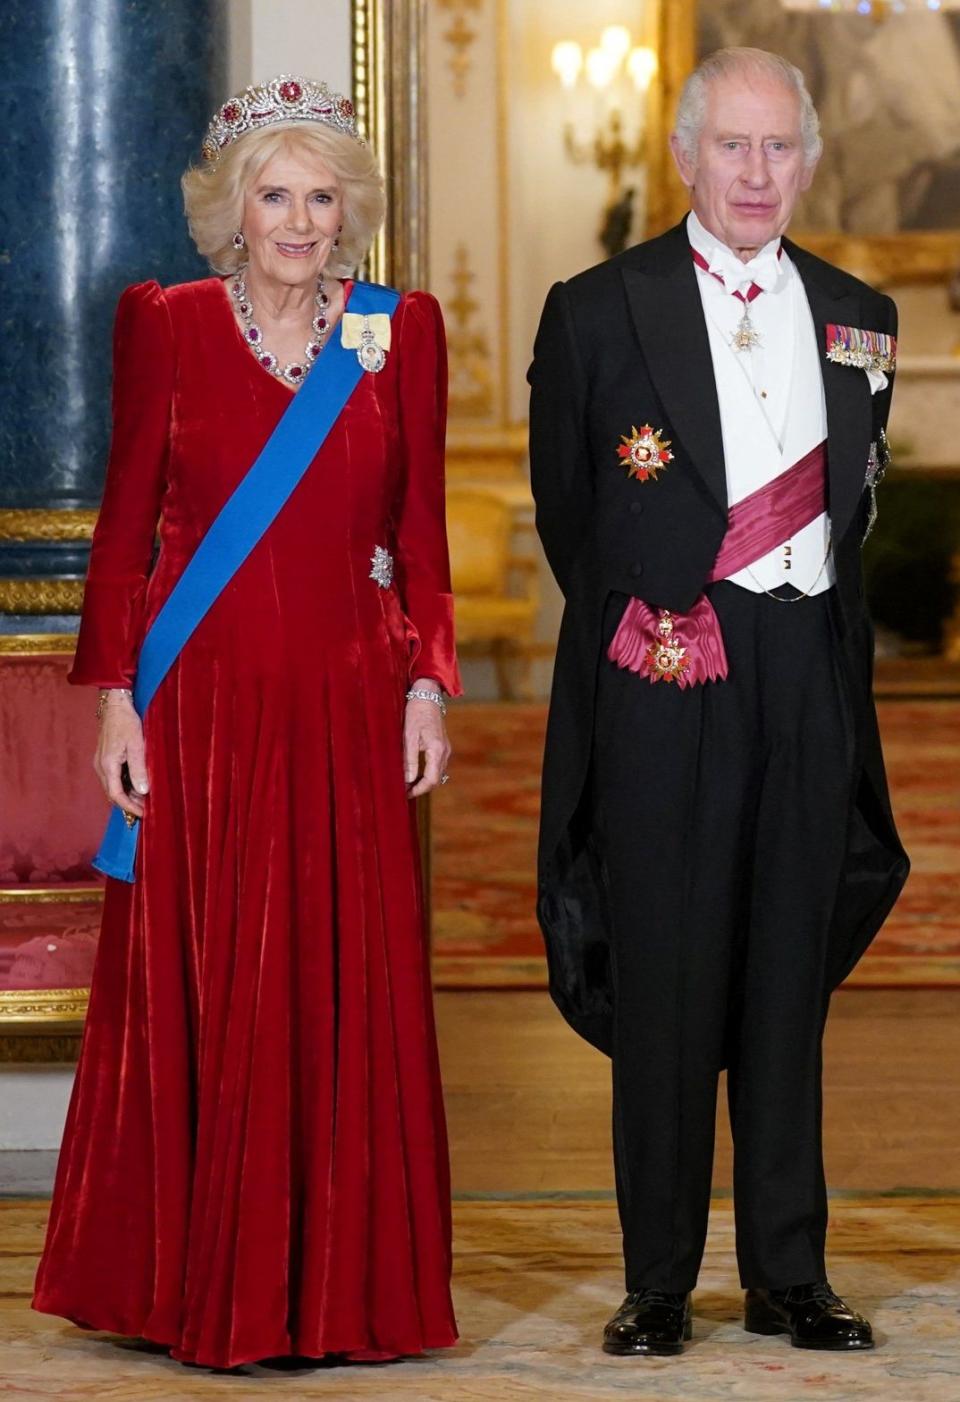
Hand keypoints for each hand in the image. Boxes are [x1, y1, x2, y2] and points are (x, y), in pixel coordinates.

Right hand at [94, 691, 148, 819]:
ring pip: (112, 786)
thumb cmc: (126, 722)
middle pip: (113, 793)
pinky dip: (124, 785)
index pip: (116, 795)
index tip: (143, 814)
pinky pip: (112, 778)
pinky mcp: (104, 759)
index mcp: (107, 765)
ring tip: (145, 798)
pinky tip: (137, 785)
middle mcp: (100, 767)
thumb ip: (139, 768)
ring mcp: (100, 763)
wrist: (114, 705)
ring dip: (127, 794)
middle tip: (148, 808)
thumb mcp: (137, 745)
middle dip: (129, 803)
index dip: (130, 807)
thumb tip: (142, 791)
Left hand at [403, 677, 450, 797]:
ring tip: (407, 784)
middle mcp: (445, 751)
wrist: (427, 696)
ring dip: (424, 781)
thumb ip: (409, 759)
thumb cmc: (416, 713)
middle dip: (421, 788)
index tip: (406, 794)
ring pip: (437, 774)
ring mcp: (445, 749)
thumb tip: (407, 780)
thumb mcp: (408, 736)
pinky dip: (427, 773)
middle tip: (404, 791)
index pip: (431, 780)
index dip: (419, 790)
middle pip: (436, 779)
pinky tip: (414, 773)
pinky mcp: (442, 746)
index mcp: (437, 750)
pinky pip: (437, 766)